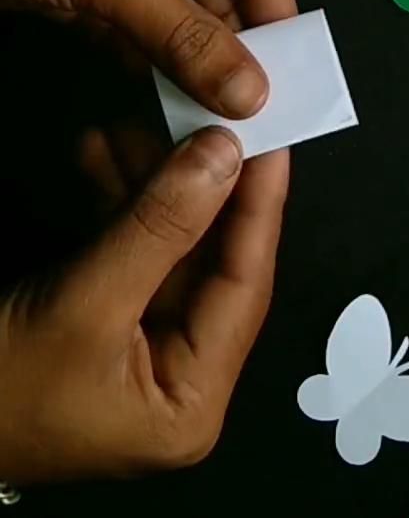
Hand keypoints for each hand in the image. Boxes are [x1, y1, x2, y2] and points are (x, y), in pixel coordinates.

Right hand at [0, 128, 285, 482]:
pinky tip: (100, 154)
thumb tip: (224, 155)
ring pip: (168, 251)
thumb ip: (161, 227)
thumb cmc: (1, 383)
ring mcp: (143, 354)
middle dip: (198, 188)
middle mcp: (183, 380)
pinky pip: (129, 256)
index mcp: (194, 400)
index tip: (272, 141)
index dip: (260, 209)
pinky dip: (117, 207)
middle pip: (210, 265)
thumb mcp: (85, 302)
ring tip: (134, 125)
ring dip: (150, 187)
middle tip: (203, 117)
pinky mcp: (105, 328)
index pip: (246, 288)